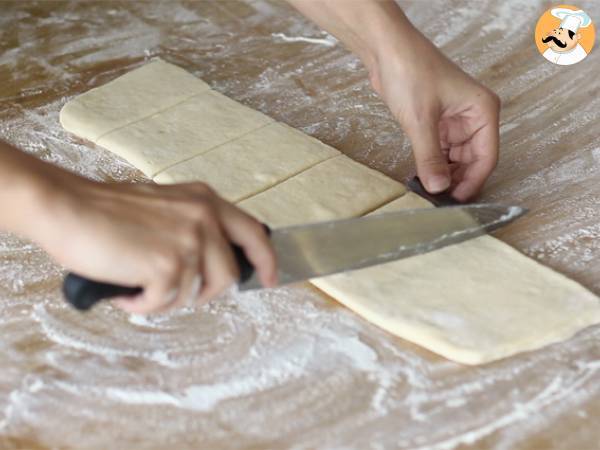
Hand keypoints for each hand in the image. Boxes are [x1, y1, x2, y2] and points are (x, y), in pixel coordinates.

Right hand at [32, 171, 276, 313]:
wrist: (68, 209)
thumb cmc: (106, 211)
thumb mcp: (166, 207)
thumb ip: (194, 226)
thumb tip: (212, 263)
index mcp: (205, 200)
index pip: (254, 233)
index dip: (266, 260)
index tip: (270, 278)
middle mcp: (204, 217)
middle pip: (229, 275)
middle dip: (206, 293)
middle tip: (177, 293)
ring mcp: (189, 241)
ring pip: (196, 293)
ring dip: (166, 298)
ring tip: (138, 284)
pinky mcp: (168, 265)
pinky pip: (165, 303)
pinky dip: (142, 304)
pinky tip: (125, 289)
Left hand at [368, 26, 499, 200]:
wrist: (386, 50)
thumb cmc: (410, 71)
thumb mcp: (420, 120)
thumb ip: (430, 157)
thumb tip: (437, 187)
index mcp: (482, 111)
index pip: (486, 156)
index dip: (472, 182)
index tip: (454, 200)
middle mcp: (473, 116)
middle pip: (472, 160)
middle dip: (456, 180)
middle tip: (437, 200)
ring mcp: (455, 120)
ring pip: (456, 158)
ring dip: (443, 173)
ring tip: (427, 190)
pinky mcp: (437, 122)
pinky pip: (440, 150)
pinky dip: (432, 163)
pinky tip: (421, 176)